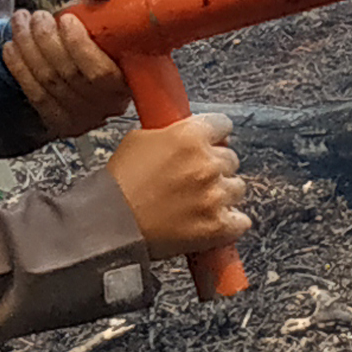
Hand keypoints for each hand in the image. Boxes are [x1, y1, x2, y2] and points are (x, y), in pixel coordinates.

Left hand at [2, 6, 131, 135]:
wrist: (99, 66)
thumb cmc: (106, 38)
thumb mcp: (110, 14)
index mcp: (128, 81)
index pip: (99, 72)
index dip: (78, 45)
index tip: (66, 19)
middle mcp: (106, 106)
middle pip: (66, 74)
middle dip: (44, 40)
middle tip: (36, 16)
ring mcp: (82, 118)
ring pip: (47, 81)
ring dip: (27, 48)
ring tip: (19, 22)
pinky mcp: (59, 121)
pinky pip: (34, 94)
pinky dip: (18, 68)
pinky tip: (11, 46)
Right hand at [105, 113, 247, 261]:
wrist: (110, 224)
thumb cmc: (119, 184)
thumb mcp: (139, 139)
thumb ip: (171, 133)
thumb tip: (185, 134)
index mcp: (190, 136)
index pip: (223, 125)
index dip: (215, 136)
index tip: (211, 143)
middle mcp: (207, 163)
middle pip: (231, 159)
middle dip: (216, 167)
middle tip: (195, 179)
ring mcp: (215, 196)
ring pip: (237, 188)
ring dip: (223, 194)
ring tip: (198, 203)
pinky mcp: (218, 226)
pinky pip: (241, 221)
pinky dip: (230, 223)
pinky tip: (212, 222)